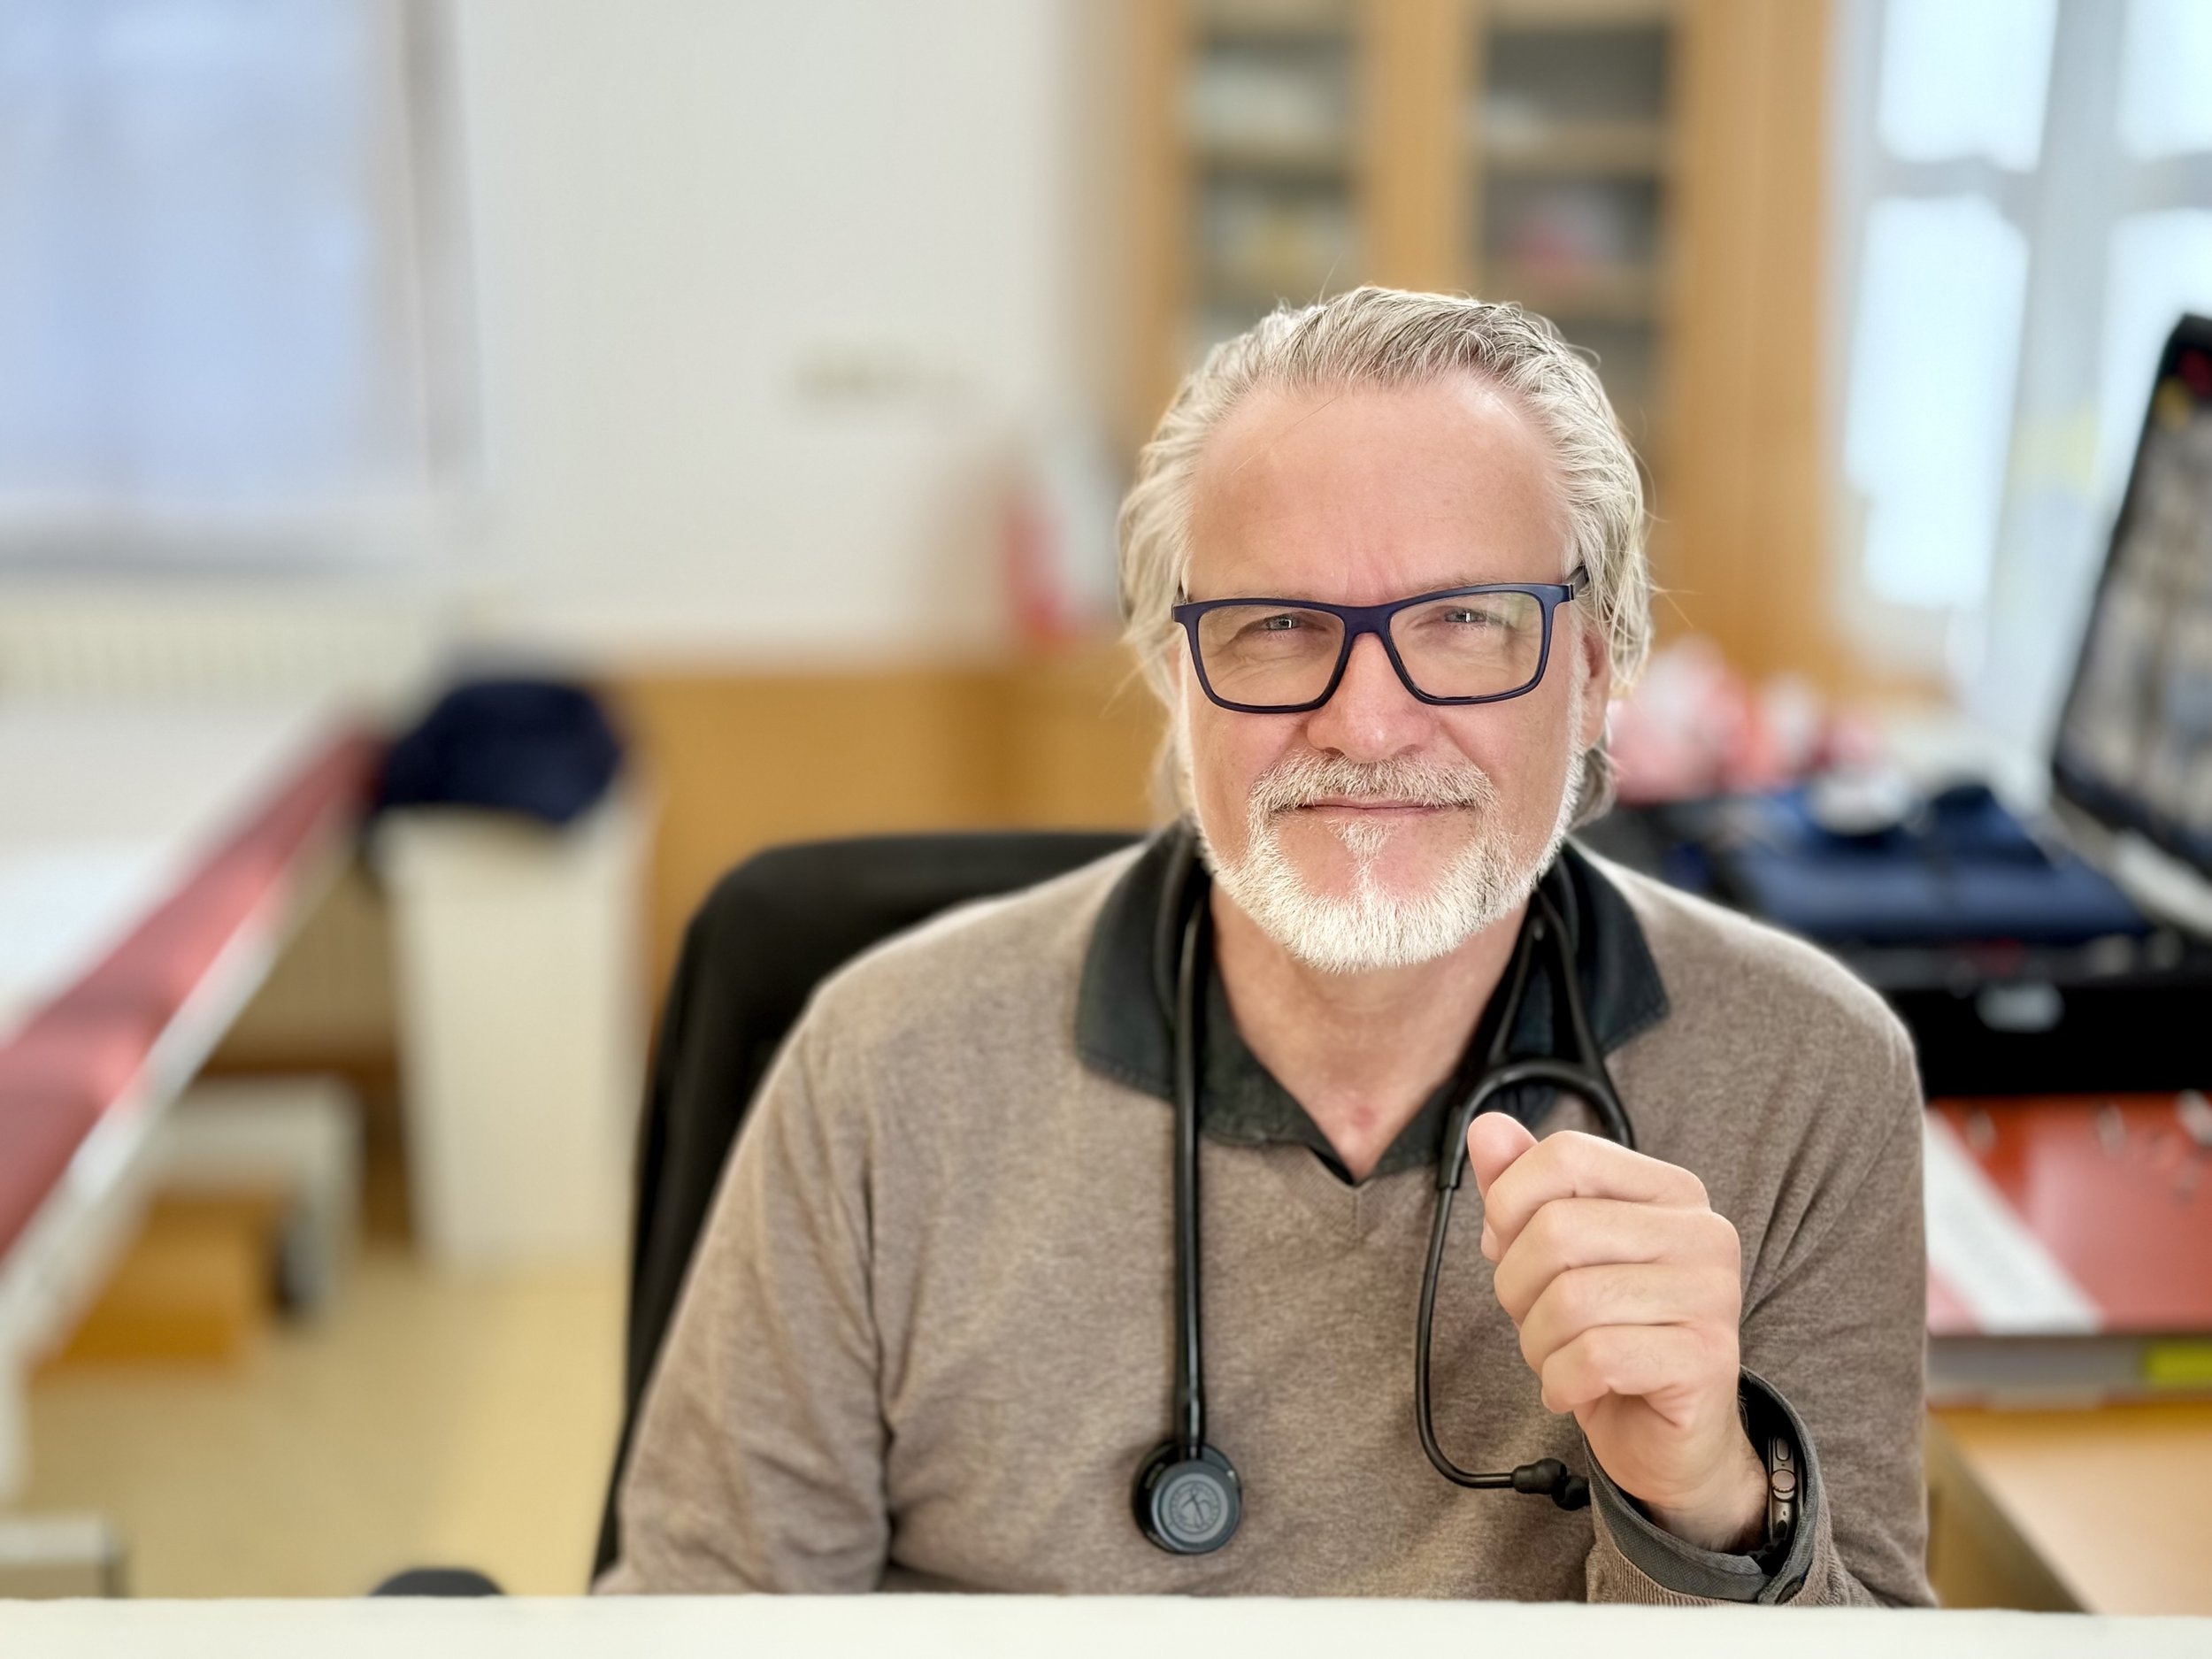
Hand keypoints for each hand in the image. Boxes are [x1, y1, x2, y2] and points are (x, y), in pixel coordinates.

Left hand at [1467, 1114, 1764, 1553]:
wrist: (1666, 1438)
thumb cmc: (1609, 1334)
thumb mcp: (1553, 1258)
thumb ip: (1522, 1189)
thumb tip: (1487, 1128)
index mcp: (1669, 1191)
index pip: (1566, 1155)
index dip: (1509, 1203)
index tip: (1507, 1247)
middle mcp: (1702, 1231)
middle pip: (1557, 1228)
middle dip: (1517, 1286)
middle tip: (1535, 1320)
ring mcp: (1713, 1294)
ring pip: (1571, 1298)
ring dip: (1538, 1343)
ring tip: (1557, 1358)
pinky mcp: (1707, 1358)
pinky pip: (1595, 1357)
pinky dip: (1561, 1381)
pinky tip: (1574, 1389)